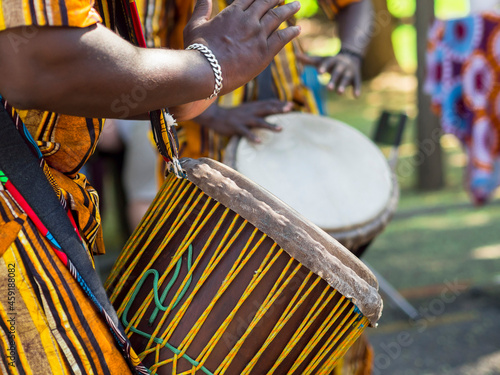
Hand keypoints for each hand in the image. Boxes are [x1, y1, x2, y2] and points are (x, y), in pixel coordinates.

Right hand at [184, 0, 300, 94]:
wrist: (205, 71)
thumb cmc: (197, 50)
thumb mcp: (194, 25)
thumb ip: (201, 8)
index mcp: (232, 13)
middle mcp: (248, 20)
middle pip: (266, 4)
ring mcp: (258, 35)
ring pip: (277, 18)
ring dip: (288, 10)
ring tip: (296, 5)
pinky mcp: (264, 52)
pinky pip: (282, 38)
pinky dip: (291, 32)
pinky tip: (298, 29)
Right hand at [196, 100, 293, 142]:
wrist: (215, 116)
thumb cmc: (234, 115)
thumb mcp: (247, 109)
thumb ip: (259, 110)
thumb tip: (272, 110)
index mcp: (253, 106)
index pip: (268, 103)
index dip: (279, 104)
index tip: (291, 105)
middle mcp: (250, 111)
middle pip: (266, 109)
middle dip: (278, 109)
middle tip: (290, 109)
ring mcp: (243, 119)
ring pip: (259, 122)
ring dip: (270, 125)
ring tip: (281, 128)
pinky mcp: (236, 127)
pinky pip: (245, 133)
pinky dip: (252, 137)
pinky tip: (259, 141)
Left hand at [298, 51, 361, 96]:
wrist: (351, 57)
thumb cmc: (331, 62)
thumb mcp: (321, 60)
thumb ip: (309, 60)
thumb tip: (295, 55)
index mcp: (332, 60)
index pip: (328, 63)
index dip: (324, 67)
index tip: (319, 72)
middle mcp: (341, 65)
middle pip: (337, 72)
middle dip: (333, 79)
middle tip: (328, 88)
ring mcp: (349, 71)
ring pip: (346, 78)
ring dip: (343, 85)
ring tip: (339, 93)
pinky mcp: (356, 77)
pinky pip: (357, 83)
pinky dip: (357, 89)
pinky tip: (356, 96)